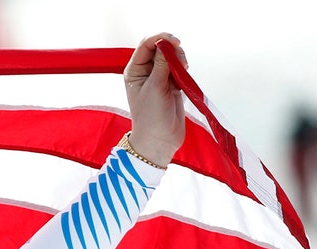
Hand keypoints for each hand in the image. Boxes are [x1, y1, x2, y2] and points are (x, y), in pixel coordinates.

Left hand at [123, 32, 186, 166]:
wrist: (159, 138)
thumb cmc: (151, 116)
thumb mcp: (155, 87)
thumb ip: (161, 64)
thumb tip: (165, 43)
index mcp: (134, 71)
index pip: (145, 45)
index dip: (160, 39)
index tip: (175, 41)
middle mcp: (145, 72)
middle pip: (160, 48)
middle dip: (173, 49)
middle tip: (181, 61)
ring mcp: (158, 77)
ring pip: (171, 57)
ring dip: (179, 59)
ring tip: (183, 70)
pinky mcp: (171, 83)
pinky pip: (178, 68)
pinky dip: (183, 68)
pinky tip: (184, 75)